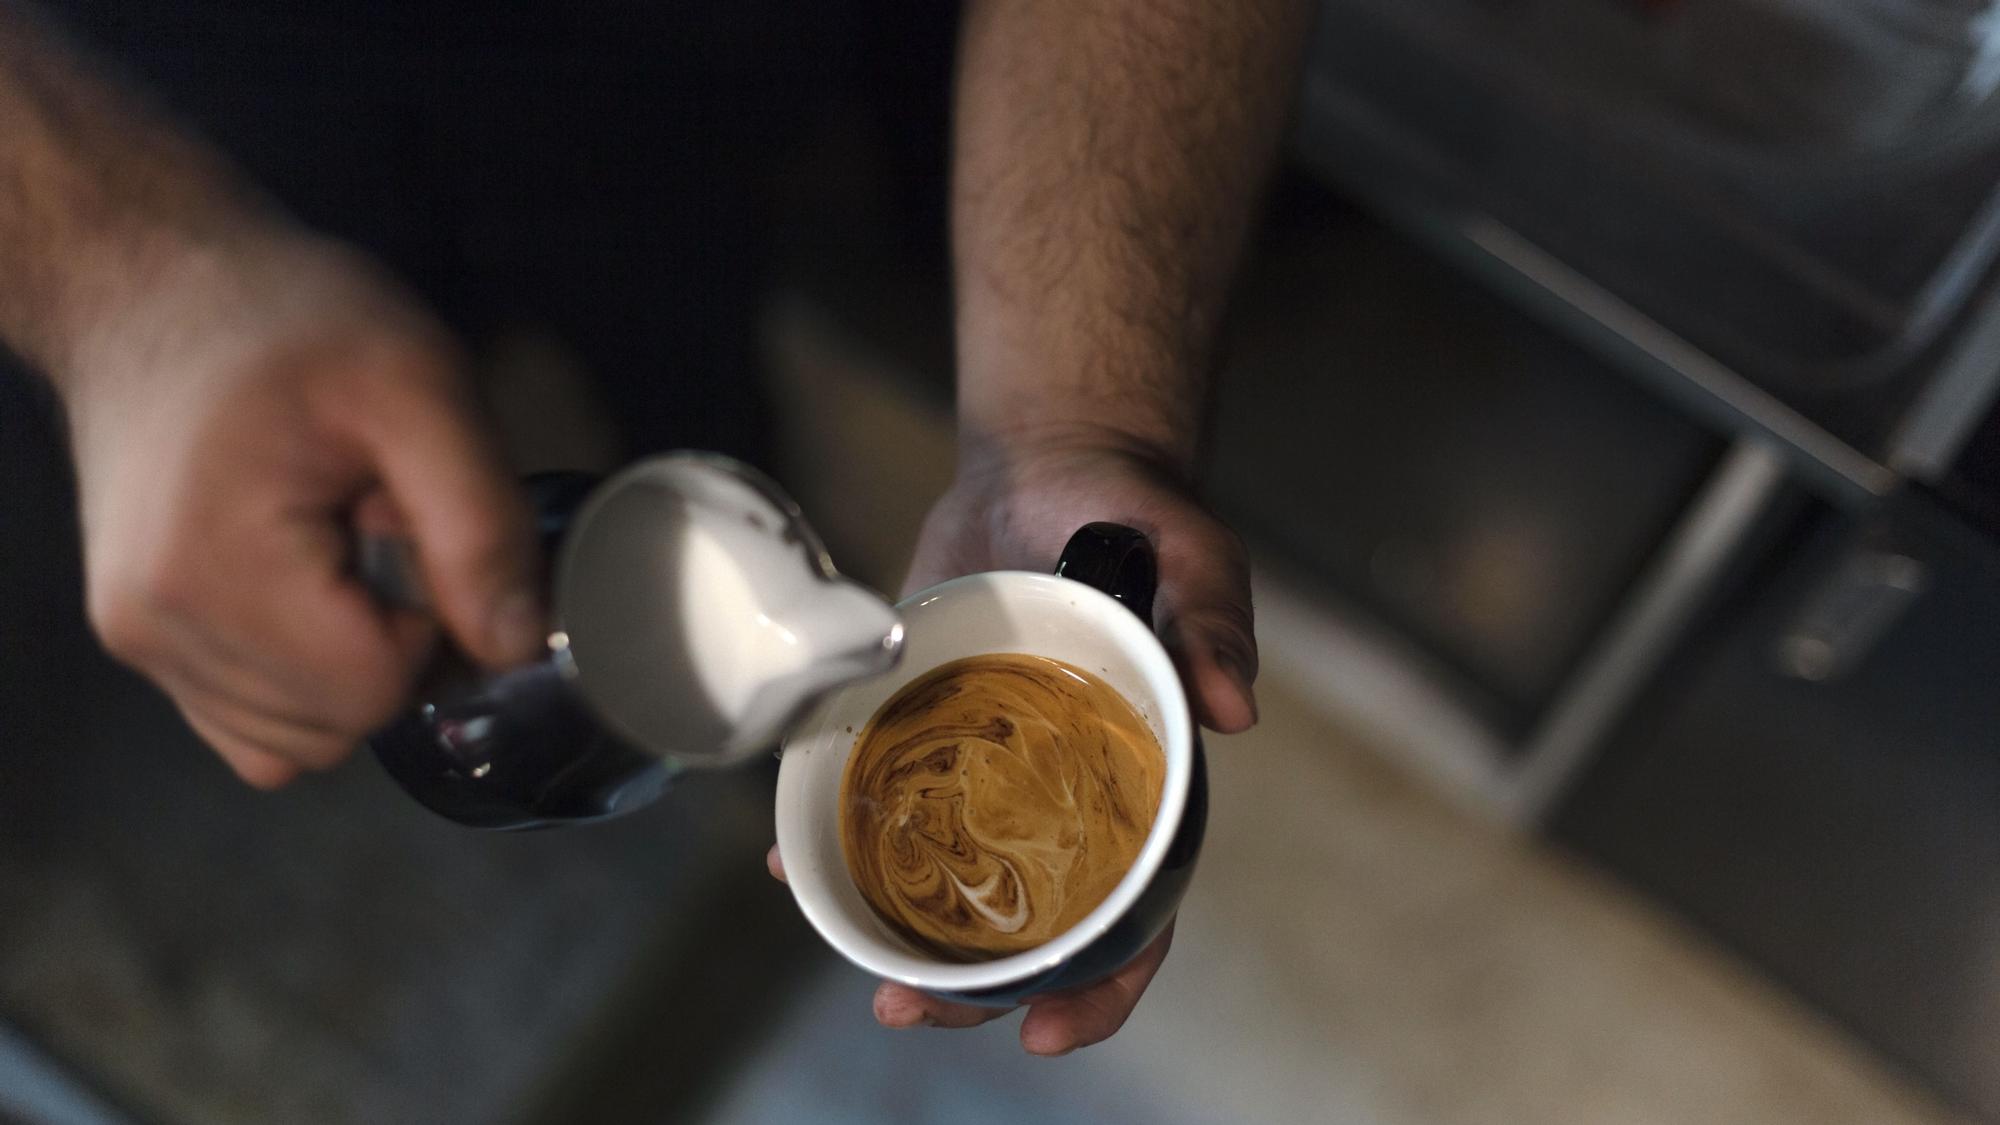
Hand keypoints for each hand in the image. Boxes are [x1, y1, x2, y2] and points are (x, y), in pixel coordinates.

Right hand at [61, 233, 539, 787]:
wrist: (154, 280)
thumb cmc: (287, 317)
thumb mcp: (422, 387)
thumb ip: (480, 526)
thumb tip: (517, 645)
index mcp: (216, 569)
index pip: (372, 692)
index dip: (430, 630)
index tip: (414, 533)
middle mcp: (155, 625)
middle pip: (336, 727)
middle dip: (389, 645)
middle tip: (372, 528)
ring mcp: (137, 637)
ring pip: (295, 740)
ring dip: (346, 663)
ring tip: (333, 543)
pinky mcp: (138, 634)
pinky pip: (249, 724)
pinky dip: (300, 680)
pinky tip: (304, 583)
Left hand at [769, 428, 1254, 1054]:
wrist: (1050, 457)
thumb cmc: (1138, 511)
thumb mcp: (1193, 556)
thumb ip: (1213, 626)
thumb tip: (1233, 712)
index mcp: (1145, 783)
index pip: (1141, 914)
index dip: (1103, 986)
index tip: (1044, 1033)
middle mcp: (1067, 795)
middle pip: (1031, 925)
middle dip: (973, 989)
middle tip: (904, 1010)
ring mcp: (992, 767)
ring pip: (950, 880)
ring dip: (900, 933)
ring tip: (845, 955)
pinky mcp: (926, 725)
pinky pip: (884, 798)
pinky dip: (836, 835)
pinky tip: (786, 859)